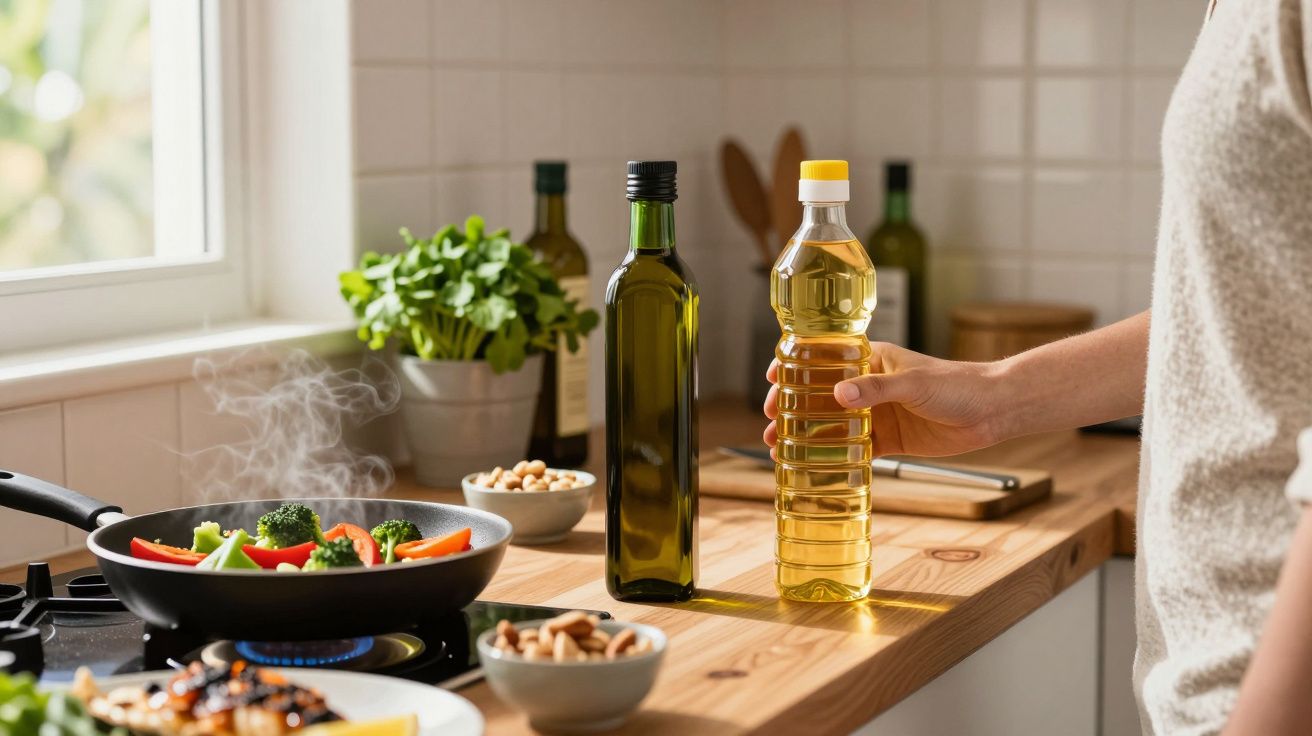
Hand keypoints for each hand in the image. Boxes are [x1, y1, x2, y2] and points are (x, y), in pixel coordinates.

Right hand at [762, 342, 1004, 457]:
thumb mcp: (913, 382)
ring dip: (807, 437)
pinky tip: (814, 469)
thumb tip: (839, 396)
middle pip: (821, 396)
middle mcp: (869, 386)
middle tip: (771, 424)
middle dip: (792, 409)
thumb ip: (876, 388)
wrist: (992, 410)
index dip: (795, 368)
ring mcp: (878, 414)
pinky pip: (855, 450)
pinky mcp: (890, 440)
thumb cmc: (957, 384)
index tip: (773, 380)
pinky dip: (835, 459)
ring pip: (833, 425)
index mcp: (871, 359)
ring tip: (780, 450)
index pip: (824, 359)